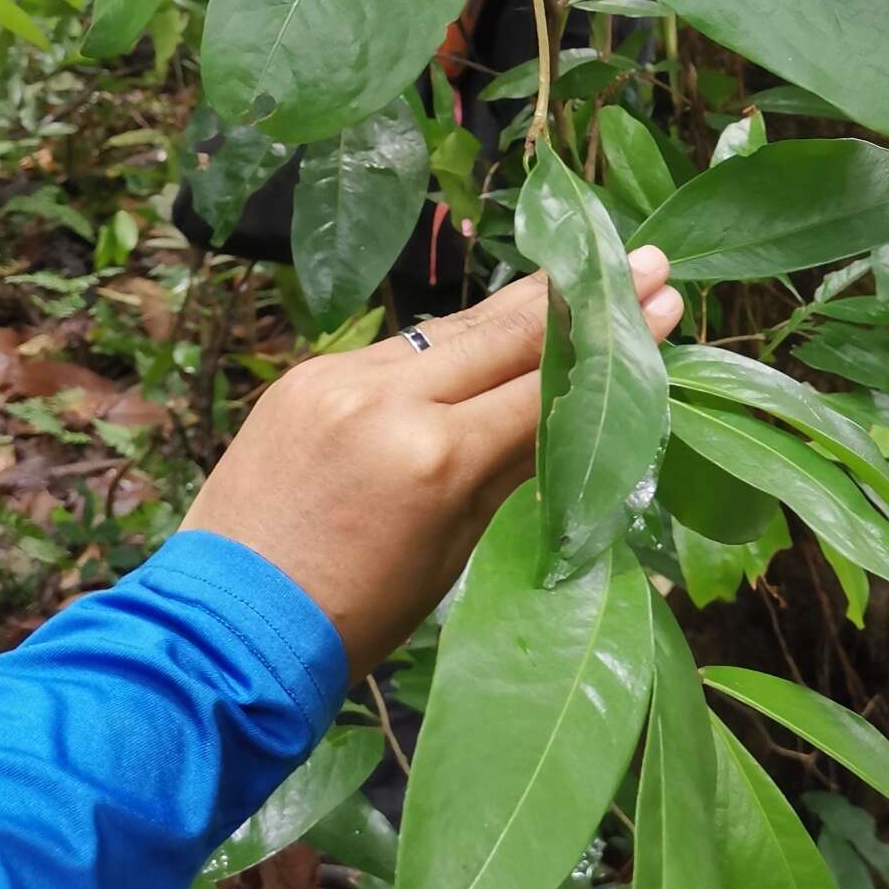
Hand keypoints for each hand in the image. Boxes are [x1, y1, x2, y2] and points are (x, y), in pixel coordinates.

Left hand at [180, 249, 681, 676]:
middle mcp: (388, 399)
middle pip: (504, 333)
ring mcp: (340, 378)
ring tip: (580, 273)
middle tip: (646, 258)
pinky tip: (490, 326)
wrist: (223, 629)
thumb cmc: (354, 619)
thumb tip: (569, 410)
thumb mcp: (453, 552)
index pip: (546, 386)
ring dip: (519, 306)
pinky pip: (397, 349)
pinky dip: (448, 342)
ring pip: (450, 331)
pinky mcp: (306, 375)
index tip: (665, 302)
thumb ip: (508, 469)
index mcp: (436, 459)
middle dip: (580, 297)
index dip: (611, 347)